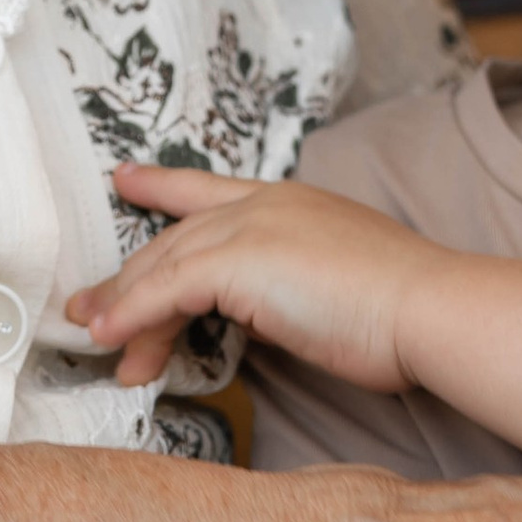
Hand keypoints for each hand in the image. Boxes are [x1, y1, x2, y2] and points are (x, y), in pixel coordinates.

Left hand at [68, 164, 434, 390]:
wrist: (430, 308)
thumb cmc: (401, 311)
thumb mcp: (333, 287)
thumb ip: (288, 288)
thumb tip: (257, 313)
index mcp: (289, 201)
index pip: (210, 190)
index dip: (162, 184)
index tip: (126, 178)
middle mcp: (263, 204)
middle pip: (174, 240)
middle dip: (129, 280)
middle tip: (91, 313)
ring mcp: (250, 227)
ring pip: (164, 266)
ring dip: (124, 309)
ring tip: (98, 343)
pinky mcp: (239, 262)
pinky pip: (167, 292)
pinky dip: (134, 319)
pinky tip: (114, 343)